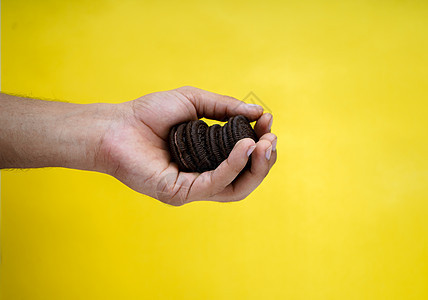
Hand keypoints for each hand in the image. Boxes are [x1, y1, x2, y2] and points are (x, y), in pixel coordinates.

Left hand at [97, 86, 276, 205]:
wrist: (116, 125)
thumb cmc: (150, 113)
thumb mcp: (194, 102)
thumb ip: (225, 108)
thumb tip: (259, 112)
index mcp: (208, 159)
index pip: (243, 160)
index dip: (260, 144)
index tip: (269, 122)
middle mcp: (203, 176)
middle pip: (245, 179)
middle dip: (264, 161)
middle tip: (272, 139)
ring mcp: (192, 187)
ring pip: (235, 188)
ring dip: (254, 167)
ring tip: (264, 145)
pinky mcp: (179, 192)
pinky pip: (213, 185)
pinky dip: (232, 167)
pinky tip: (243, 148)